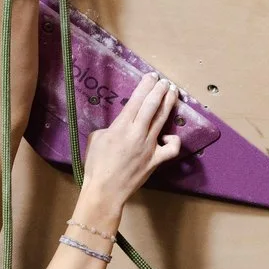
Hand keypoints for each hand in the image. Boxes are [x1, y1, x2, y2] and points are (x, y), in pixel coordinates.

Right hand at [77, 72, 183, 218]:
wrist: (105, 191)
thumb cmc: (96, 166)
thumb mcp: (96, 138)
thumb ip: (111, 127)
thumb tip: (120, 125)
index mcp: (121, 126)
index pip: (137, 99)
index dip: (146, 85)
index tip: (152, 76)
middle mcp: (138, 133)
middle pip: (153, 105)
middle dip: (161, 90)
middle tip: (165, 81)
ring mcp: (149, 146)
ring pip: (163, 120)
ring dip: (169, 104)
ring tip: (173, 93)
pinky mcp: (156, 160)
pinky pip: (171, 148)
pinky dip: (173, 141)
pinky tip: (169, 137)